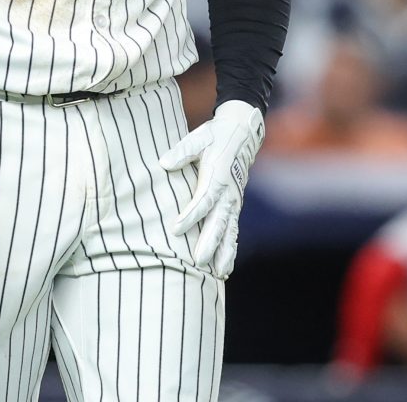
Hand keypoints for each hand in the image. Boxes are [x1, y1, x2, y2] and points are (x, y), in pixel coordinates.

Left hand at [158, 100, 264, 277]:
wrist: (242, 132)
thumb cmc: (216, 135)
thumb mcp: (199, 137)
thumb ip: (182, 151)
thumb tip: (164, 164)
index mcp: (218, 175)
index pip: (203, 199)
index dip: (191, 215)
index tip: (176, 229)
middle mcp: (229, 192)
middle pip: (218, 221)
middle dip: (209, 242)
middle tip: (198, 261)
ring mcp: (234, 201)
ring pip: (229, 231)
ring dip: (224, 253)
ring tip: (219, 273)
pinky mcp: (235, 206)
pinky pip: (234, 232)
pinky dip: (230, 250)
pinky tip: (225, 268)